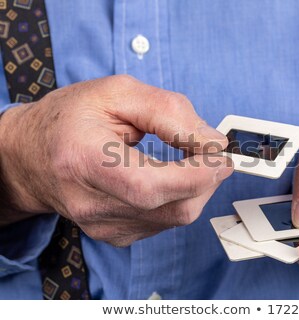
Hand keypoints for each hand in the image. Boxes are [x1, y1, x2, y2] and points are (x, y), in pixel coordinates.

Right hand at [0, 75, 232, 245]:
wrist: (33, 155)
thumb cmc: (72, 119)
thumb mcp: (117, 92)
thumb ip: (169, 111)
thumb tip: (211, 141)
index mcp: (83, 160)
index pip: (148, 186)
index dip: (196, 174)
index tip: (220, 154)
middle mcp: (91, 204)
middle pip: (172, 208)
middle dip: (207, 179)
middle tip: (213, 152)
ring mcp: (103, 226)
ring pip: (176, 217)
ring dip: (196, 187)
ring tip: (188, 160)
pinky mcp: (115, 235)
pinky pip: (166, 222)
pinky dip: (180, 198)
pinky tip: (169, 178)